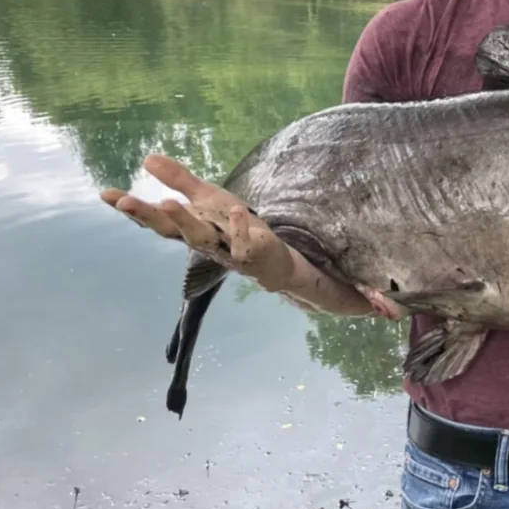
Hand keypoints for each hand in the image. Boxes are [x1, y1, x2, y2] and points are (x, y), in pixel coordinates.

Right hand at [100, 154, 302, 291]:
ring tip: (167, 202)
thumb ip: (179, 180)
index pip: (153, 217)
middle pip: (168, 229)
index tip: (105, 193)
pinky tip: (236, 209)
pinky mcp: (248, 253)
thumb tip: (146, 158)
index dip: (130, 207)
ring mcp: (221, 247)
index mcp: (185, 226)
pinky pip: (241, 242)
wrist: (268, 257)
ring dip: (183, 220)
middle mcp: (198, 239)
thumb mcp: (206, 198)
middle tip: (125, 201)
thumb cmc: (230, 226)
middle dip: (146, 215)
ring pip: (199, 236)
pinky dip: (237, 228)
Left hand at [101, 155, 403, 321]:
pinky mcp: (206, 220)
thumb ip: (364, 299)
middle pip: (206, 242)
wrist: (290, 278)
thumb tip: (396, 315)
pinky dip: (149, 200)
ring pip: (179, 230)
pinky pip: (175, 213)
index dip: (245, 240)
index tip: (238, 223)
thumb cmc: (316, 279)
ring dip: (149, 216)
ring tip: (118, 200)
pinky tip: (113, 193)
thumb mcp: (340, 290)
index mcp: (267, 263)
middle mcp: (235, 254)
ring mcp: (215, 240)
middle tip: (167, 210)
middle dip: (187, 227)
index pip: (255, 253)